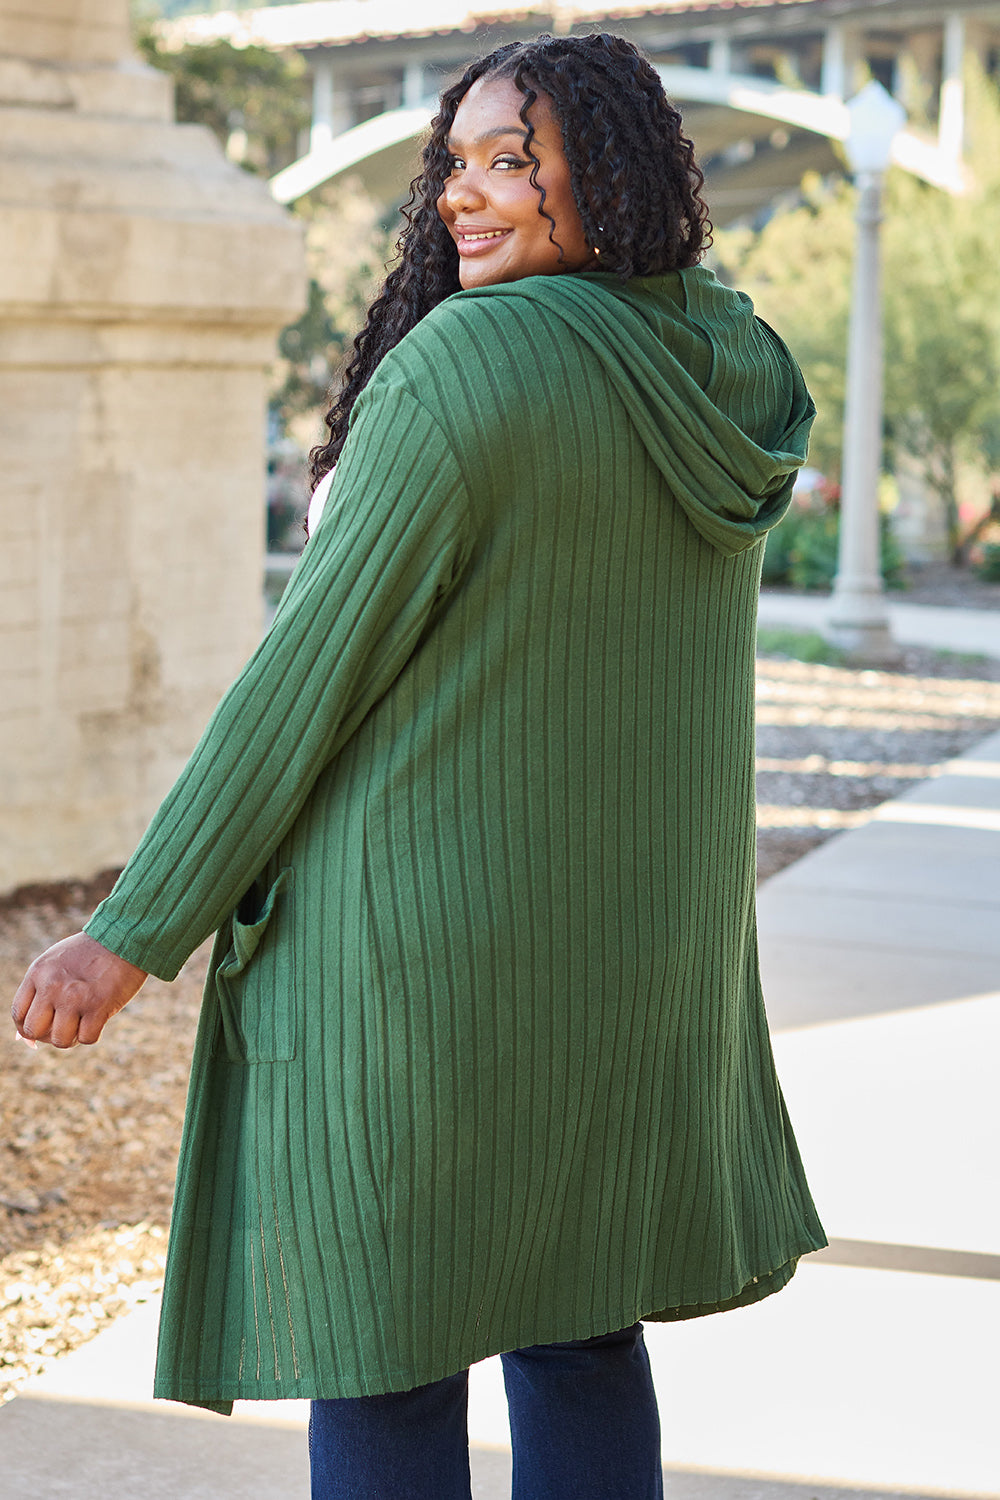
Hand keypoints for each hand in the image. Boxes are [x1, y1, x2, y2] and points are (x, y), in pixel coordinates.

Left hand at [11, 933, 147, 1048]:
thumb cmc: (89, 953)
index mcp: (38, 973)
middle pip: (34, 1031)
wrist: (124, 938)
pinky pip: (87, 1038)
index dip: (26, 1028)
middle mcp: (52, 986)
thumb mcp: (55, 963)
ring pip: (60, 1040)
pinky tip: (98, 1020)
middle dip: (47, 1035)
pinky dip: (92, 1034)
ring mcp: (74, 998)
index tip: (41, 1030)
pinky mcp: (98, 1006)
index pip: (18, 1014)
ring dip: (71, 1038)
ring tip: (81, 1024)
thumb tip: (25, 1037)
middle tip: (63, 1028)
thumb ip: (39, 991)